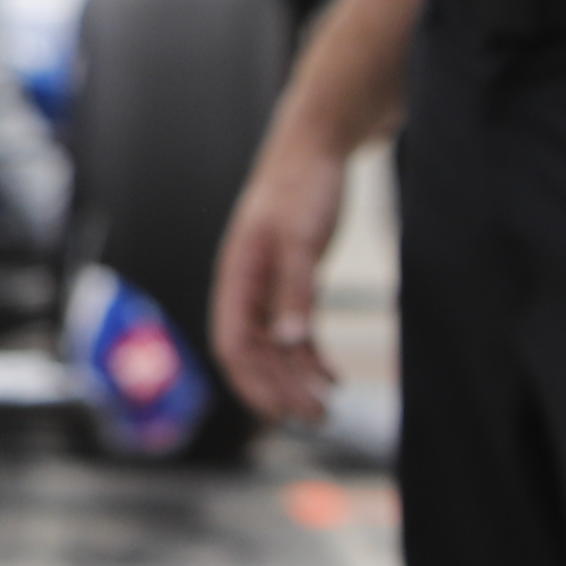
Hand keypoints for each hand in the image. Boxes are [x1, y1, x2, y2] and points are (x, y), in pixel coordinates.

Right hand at [214, 137, 351, 426]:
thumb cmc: (301, 185)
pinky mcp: (291, 283)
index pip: (233, 345)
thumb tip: (289, 341)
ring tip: (326, 407)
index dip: (254, 383)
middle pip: (255, 356)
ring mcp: (268, 288)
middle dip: (281, 390)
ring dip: (296, 380)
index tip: (284, 411)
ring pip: (276, 349)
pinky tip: (331, 377)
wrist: (314, 147)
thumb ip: (295, 289)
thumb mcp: (300, 237)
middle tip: (317, 418)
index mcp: (237, 278)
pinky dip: (311, 358)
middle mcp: (247, 289)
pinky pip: (295, 333)